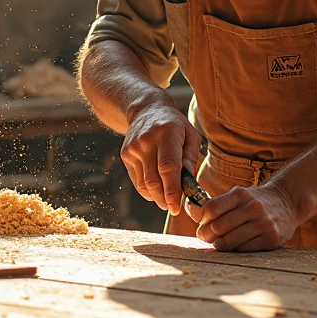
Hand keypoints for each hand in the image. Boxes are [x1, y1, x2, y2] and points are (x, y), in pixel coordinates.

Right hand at [121, 100, 200, 215]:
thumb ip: (191, 157)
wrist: (146, 109)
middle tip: (174, 208)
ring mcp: (133, 148)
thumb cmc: (174, 125)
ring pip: (144, 184)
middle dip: (164, 199)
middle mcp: (147, 140)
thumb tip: (188, 180)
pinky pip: (137, 181)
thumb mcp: (190, 134)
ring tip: (167, 199)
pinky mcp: (126, 155)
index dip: (172, 189)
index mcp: (167, 133)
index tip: (176, 206)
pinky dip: (148, 191)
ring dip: (156, 197)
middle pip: (154, 180)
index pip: (168, 167)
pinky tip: (157, 190)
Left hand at [196, 182, 299, 251]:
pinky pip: (244, 250)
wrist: (287, 202)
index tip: (202, 225)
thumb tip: (195, 215)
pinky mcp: (271, 239)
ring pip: (230, 241)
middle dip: (207, 235)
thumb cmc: (256, 201)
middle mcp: (252, 207)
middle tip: (206, 238)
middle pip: (218, 226)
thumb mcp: (240, 195)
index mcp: (241, 194)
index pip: (212, 208)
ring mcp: (263, 223)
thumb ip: (220, 204)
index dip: (202, 220)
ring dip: (219, 245)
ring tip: (218, 244)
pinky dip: (235, 250)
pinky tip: (235, 247)